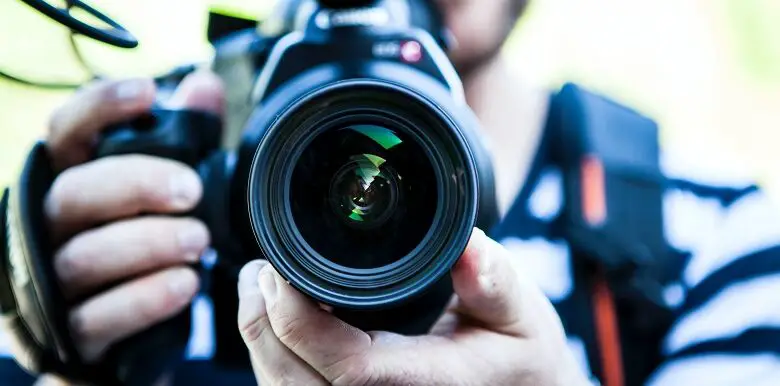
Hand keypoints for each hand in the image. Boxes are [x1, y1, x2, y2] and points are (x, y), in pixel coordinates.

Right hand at [41, 71, 222, 361]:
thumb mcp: (168, 187)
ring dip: (147, 244)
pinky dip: (145, 300)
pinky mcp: (73, 332)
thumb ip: (186, 138)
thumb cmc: (143, 239)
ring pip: (85, 256)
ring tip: (198, 241)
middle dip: (135, 185)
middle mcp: (51, 225)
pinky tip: (183, 285)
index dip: (100, 107)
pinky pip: (99, 316)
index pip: (68, 131)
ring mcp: (55, 280)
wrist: (128, 326)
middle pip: (74, 193)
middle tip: (190, 190)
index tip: (148, 92)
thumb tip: (204, 87)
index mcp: (73, 178)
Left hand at [237, 229, 589, 385]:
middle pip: (293, 385)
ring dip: (261, 343)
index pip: (346, 367)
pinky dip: (276, 362)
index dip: (297, 318)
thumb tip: (469, 244)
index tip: (280, 267)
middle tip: (258, 270)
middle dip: (260, 324)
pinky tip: (279, 325)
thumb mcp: (522, 314)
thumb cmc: (520, 359)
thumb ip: (495, 281)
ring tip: (259, 289)